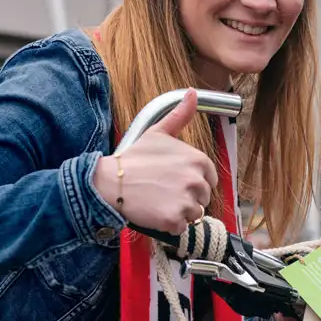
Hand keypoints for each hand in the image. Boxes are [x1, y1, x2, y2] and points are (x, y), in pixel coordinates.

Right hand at [92, 89, 218, 233]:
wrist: (110, 181)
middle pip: (203, 198)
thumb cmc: (134, 158)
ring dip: (180, 213)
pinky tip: (155, 212)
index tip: (175, 181)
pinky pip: (181, 228)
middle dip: (187, 198)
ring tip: (159, 202)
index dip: (193, 182)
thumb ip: (180, 115)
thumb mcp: (158, 132)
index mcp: (198, 160)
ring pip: (194, 215)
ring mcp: (186, 201)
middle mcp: (196, 180)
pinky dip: (170, 225)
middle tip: (164, 191)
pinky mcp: (174, 220)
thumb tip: (192, 92)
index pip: (209, 179)